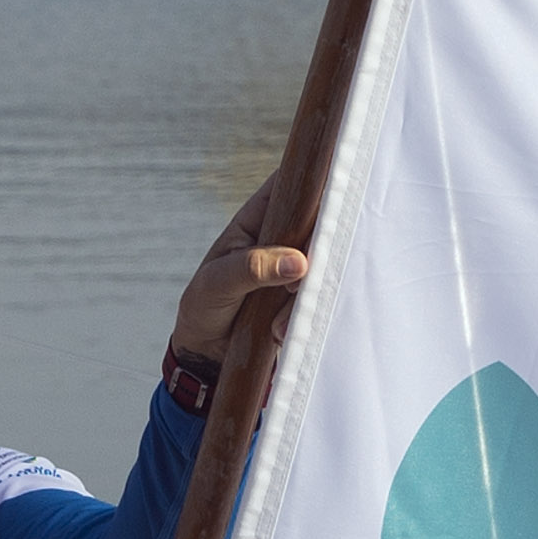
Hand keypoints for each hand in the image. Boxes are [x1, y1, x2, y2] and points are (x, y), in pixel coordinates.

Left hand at [165, 173, 307, 371]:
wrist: (207, 357)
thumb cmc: (204, 307)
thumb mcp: (217, 283)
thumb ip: (253, 268)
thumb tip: (299, 263)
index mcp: (257, 220)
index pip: (290, 186)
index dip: (314, 182)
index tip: (333, 193)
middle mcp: (282, 240)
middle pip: (319, 226)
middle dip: (318, 253)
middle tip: (297, 283)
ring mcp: (295, 269)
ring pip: (322, 267)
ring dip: (304, 297)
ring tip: (276, 324)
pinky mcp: (303, 298)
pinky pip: (320, 299)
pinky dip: (304, 317)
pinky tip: (279, 333)